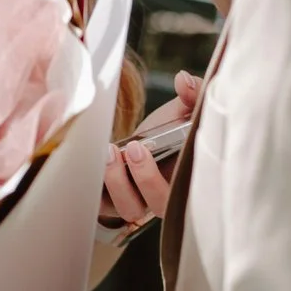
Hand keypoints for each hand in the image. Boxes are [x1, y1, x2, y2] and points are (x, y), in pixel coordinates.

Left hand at [102, 71, 202, 227]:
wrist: (136, 139)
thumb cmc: (167, 130)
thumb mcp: (183, 111)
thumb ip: (193, 95)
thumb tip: (183, 80)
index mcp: (191, 180)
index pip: (198, 192)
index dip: (192, 182)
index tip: (180, 151)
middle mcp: (166, 197)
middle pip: (161, 206)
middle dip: (148, 179)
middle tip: (136, 148)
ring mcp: (138, 203)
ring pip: (130, 210)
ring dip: (118, 183)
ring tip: (110, 151)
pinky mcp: (110, 202)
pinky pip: (101, 205)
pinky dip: (94, 185)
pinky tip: (92, 158)